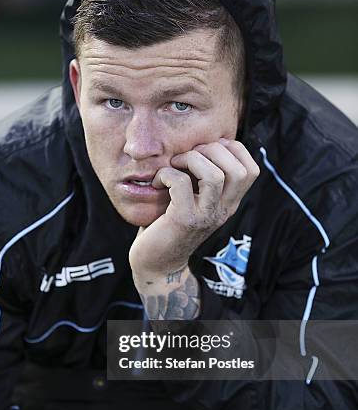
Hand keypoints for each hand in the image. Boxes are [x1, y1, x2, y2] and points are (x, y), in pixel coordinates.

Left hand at [129, 139, 259, 279]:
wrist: (157, 264)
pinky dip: (167, 174)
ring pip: (215, 176)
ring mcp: (205, 216)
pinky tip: (158, 182)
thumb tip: (202, 145)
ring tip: (175, 165)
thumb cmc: (170, 226)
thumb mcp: (195, 200)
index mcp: (229, 203)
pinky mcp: (183, 220)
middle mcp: (223, 210)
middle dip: (212, 150)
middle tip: (188, 157)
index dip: (233, 150)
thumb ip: (202, 179)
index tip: (207, 151)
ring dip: (191, 160)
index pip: (251, 169)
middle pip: (239, 170)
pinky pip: (181, 184)